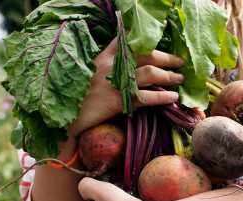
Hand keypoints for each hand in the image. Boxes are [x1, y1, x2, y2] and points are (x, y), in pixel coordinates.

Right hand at [68, 39, 185, 136]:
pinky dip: (162, 97)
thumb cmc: (76, 97)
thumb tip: (127, 67)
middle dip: (166, 57)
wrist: (63, 117)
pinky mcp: (118, 101)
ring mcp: (114, 82)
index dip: (146, 41)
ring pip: (150, 73)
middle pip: (146, 54)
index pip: (127, 40)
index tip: (161, 43)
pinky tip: (172, 97)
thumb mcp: (87, 74)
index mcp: (102, 57)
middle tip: (180, 63)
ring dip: (169, 75)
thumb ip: (106, 67)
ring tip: (180, 79)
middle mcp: (110, 65)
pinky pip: (146, 97)